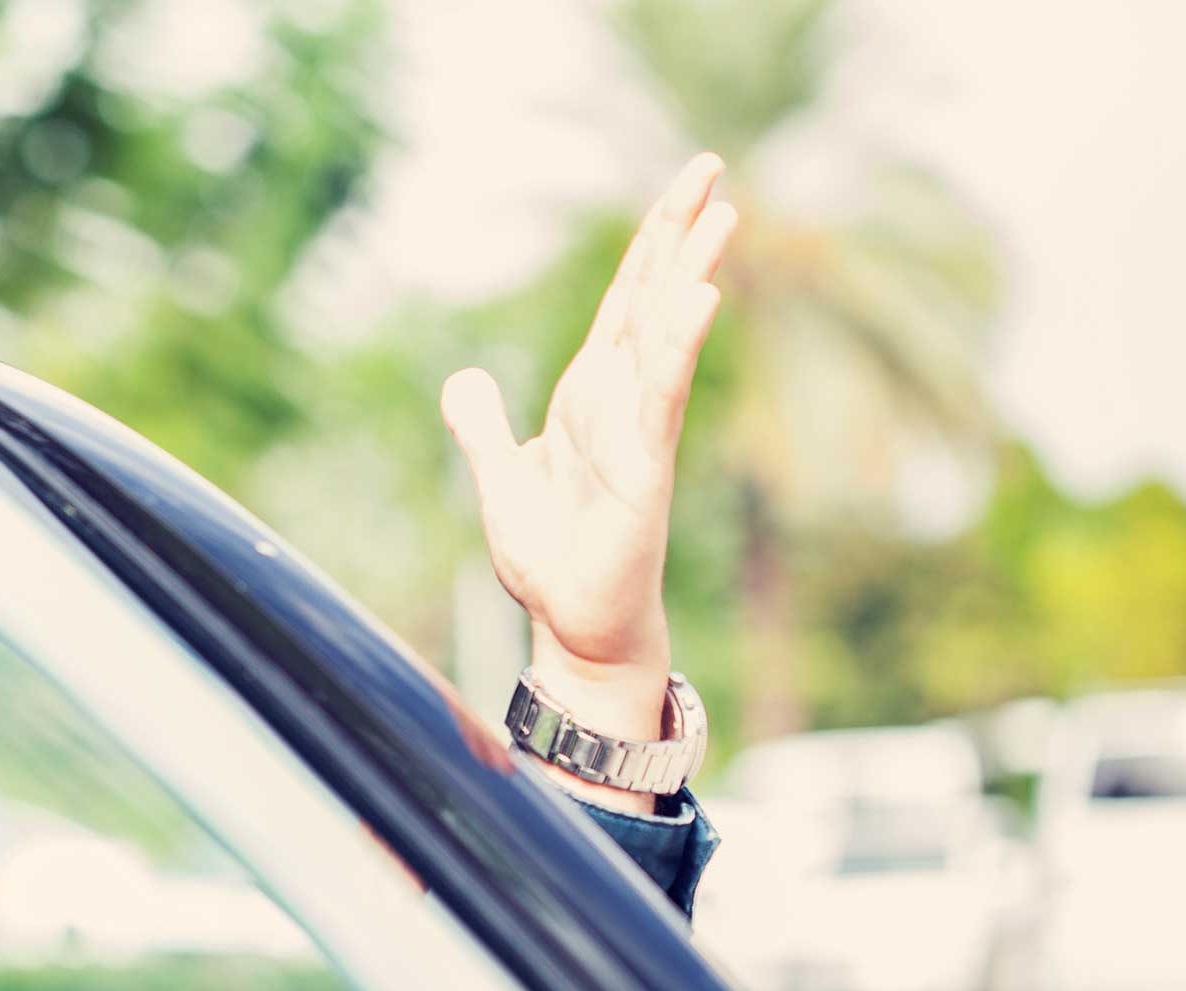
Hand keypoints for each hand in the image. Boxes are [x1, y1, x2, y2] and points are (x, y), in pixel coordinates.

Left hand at [441, 154, 733, 804]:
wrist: (572, 627)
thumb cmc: (551, 560)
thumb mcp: (499, 478)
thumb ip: (481, 427)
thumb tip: (462, 379)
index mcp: (590, 396)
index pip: (623, 304)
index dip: (648, 246)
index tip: (681, 189)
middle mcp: (621, 403)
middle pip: (653, 301)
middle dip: (680, 235)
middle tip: (712, 169)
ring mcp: (639, 432)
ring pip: (666, 336)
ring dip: (692, 274)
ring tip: (724, 214)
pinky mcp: (643, 469)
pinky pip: (660, 396)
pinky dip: (676, 346)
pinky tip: (699, 299)